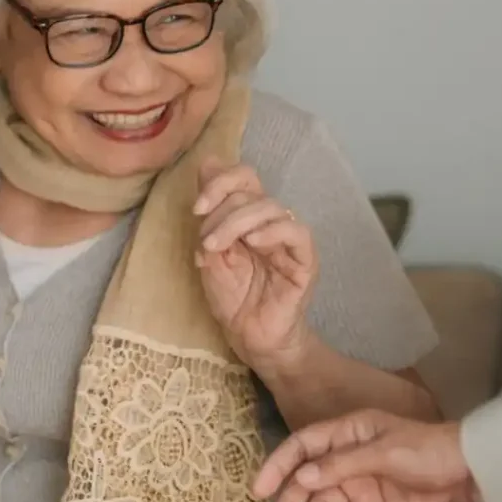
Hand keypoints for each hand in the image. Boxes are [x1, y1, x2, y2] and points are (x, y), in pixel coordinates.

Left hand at [194, 160, 316, 370]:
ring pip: (271, 208)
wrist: (250, 338)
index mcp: (249, 217)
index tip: (196, 208)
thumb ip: (210, 211)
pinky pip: (297, 233)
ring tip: (218, 248)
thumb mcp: (210, 251)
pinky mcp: (305, 261)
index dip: (220, 182)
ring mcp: (289, 241)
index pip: (244, 177)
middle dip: (221, 212)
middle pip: (252, 191)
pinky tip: (253, 243)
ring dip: (237, 223)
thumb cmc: (232, 298)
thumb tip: (207, 163)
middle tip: (207, 242)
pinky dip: (273, 231)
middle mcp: (271, 223)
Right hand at [252, 411, 480, 501]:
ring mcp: (358, 482)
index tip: (260, 490)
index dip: (279, 465)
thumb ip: (343, 464)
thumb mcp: (386, 452)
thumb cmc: (430, 451)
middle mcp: (346, 456)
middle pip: (309, 482)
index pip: (303, 445)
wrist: (471, 476)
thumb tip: (302, 478)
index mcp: (348, 432)